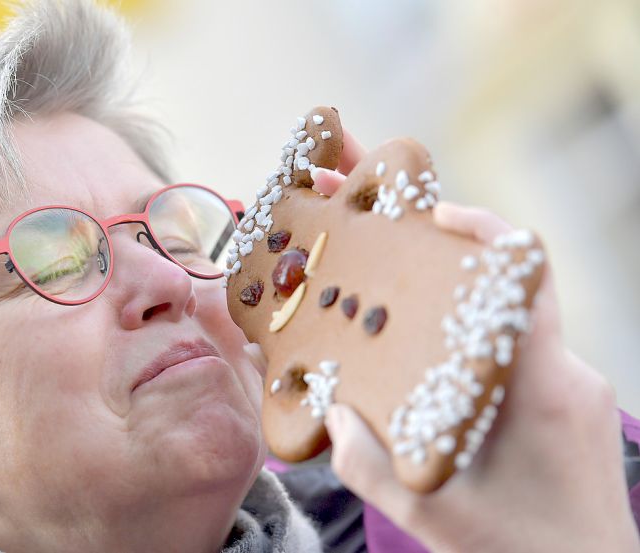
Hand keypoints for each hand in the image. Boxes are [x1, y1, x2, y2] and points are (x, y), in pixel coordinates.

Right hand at [310, 134, 639, 551]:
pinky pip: (524, 359)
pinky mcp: (576, 411)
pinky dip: (481, 355)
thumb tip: (331, 413)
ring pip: (515, 330)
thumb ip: (366, 464)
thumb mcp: (430, 514)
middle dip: (453, 272)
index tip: (434, 216)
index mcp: (540, 384)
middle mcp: (568, 375)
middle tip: (394, 269)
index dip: (484, 231)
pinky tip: (442, 384)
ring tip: (409, 332)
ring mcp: (578, 391)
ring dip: (464, 321)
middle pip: (512, 293)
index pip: (527, 275)